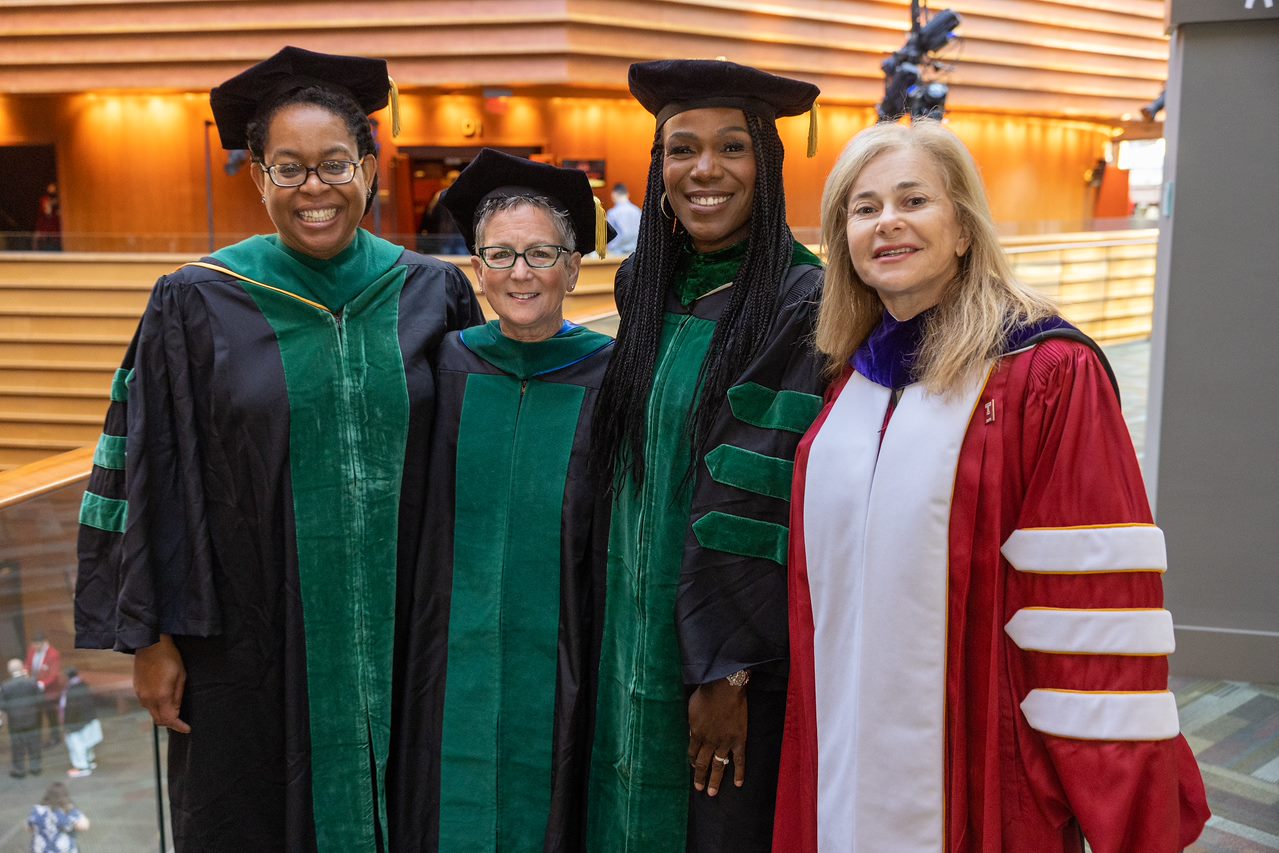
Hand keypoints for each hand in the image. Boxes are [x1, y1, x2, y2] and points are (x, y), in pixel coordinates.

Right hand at [133, 634, 189, 732]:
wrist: (150, 644)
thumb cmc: (170, 658)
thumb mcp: (181, 676)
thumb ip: (178, 696)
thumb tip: (177, 711)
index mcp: (160, 696)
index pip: (169, 719)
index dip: (179, 726)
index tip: (188, 729)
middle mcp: (148, 699)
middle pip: (159, 720)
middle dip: (171, 723)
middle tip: (182, 722)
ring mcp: (140, 694)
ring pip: (152, 713)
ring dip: (163, 715)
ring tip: (174, 711)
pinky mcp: (137, 689)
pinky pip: (147, 704)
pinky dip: (156, 707)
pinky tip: (163, 701)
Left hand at [687, 678, 747, 796]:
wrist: (725, 687)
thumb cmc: (706, 694)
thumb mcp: (692, 708)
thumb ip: (692, 724)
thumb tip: (693, 735)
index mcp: (696, 733)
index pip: (692, 753)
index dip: (692, 761)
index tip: (694, 766)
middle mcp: (709, 741)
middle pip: (703, 763)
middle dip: (700, 777)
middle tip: (699, 788)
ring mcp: (725, 742)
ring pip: (719, 765)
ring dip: (715, 780)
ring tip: (712, 793)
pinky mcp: (739, 740)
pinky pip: (739, 760)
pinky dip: (739, 773)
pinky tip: (738, 783)